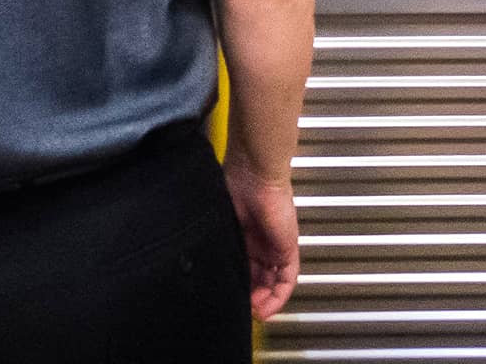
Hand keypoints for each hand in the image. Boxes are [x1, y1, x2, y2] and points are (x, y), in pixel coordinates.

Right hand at [224, 159, 300, 319]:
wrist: (253, 172)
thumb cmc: (234, 184)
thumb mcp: (218, 217)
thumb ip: (215, 235)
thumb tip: (198, 256)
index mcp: (243, 234)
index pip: (243, 267)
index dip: (238, 284)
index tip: (228, 297)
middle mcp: (260, 242)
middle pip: (259, 278)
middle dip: (250, 296)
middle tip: (240, 308)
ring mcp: (275, 245)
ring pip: (273, 282)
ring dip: (264, 301)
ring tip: (252, 313)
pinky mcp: (287, 247)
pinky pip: (287, 278)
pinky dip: (278, 297)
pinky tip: (266, 309)